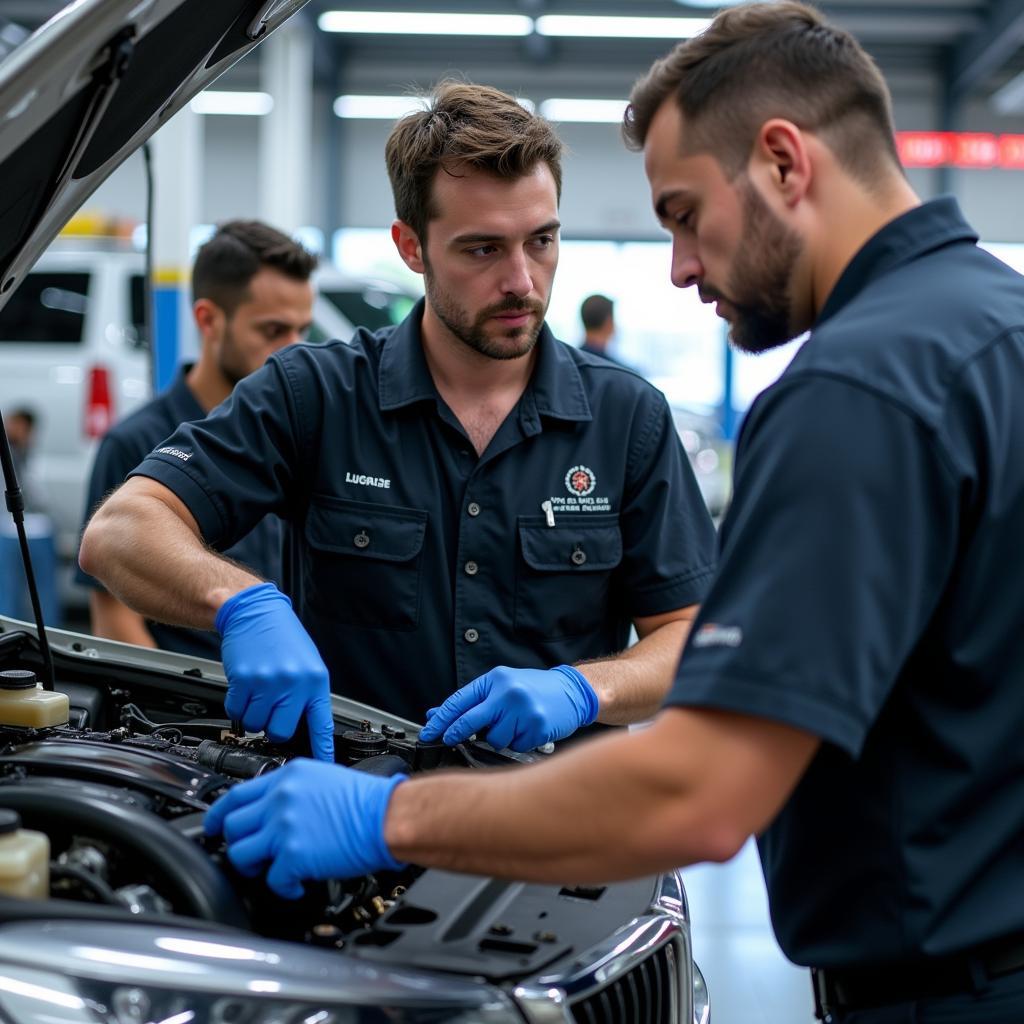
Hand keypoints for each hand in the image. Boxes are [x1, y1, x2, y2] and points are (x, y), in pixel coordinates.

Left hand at [204, 758, 406, 898]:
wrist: (389, 816)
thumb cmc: (367, 801)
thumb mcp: (323, 778)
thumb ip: (293, 791)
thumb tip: (275, 810)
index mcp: (288, 777)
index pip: (236, 794)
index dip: (218, 813)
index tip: (213, 825)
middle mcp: (281, 799)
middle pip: (232, 825)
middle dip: (238, 843)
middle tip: (254, 852)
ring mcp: (284, 827)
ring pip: (241, 854)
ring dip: (255, 866)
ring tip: (274, 868)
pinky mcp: (294, 855)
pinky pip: (271, 880)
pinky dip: (284, 888)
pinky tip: (298, 883)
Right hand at [216, 582, 334, 760]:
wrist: (256, 611)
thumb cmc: (282, 638)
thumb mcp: (307, 664)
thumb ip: (307, 694)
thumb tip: (305, 727)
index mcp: (315, 680)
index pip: (321, 724)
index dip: (322, 750)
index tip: (324, 767)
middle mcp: (294, 683)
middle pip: (281, 732)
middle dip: (273, 728)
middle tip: (272, 709)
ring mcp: (268, 682)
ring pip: (256, 725)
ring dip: (253, 716)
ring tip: (259, 692)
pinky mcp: (244, 680)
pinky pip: (236, 712)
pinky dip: (236, 706)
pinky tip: (245, 687)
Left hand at [419, 664, 598, 751]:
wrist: (571, 690)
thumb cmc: (533, 688)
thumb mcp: (500, 686)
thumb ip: (470, 701)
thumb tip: (436, 713)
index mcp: (495, 679)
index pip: (459, 701)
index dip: (441, 720)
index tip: (429, 732)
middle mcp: (508, 693)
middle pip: (470, 721)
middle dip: (456, 734)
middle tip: (449, 740)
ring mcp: (523, 710)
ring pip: (493, 739)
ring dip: (499, 738)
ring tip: (514, 725)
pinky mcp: (537, 727)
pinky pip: (514, 746)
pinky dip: (518, 742)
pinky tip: (527, 729)